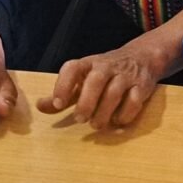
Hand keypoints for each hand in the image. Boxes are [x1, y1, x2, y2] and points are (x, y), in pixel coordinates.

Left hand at [35, 46, 162, 127]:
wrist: (142, 57)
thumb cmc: (106, 72)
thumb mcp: (84, 78)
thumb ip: (64, 93)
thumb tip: (39, 106)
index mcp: (88, 63)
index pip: (73, 68)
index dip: (63, 85)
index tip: (58, 104)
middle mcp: (107, 66)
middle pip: (95, 80)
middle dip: (86, 102)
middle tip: (80, 119)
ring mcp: (126, 75)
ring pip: (114, 92)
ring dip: (104, 112)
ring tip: (97, 125)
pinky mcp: (142, 86)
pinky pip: (134, 101)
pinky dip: (125, 115)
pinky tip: (117, 121)